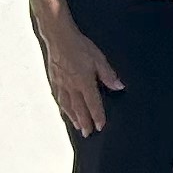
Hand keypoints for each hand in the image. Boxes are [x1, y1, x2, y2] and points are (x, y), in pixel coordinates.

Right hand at [40, 21, 124, 135]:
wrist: (59, 38)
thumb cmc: (80, 47)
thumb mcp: (98, 59)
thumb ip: (108, 75)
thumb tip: (119, 86)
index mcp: (84, 82)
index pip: (93, 103)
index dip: (97, 116)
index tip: (101, 126)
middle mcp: (71, 86)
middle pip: (78, 109)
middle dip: (84, 122)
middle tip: (88, 134)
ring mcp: (61, 84)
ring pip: (67, 106)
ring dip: (73, 117)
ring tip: (77, 126)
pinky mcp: (54, 80)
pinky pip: (58, 98)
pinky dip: (62, 107)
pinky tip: (63, 111)